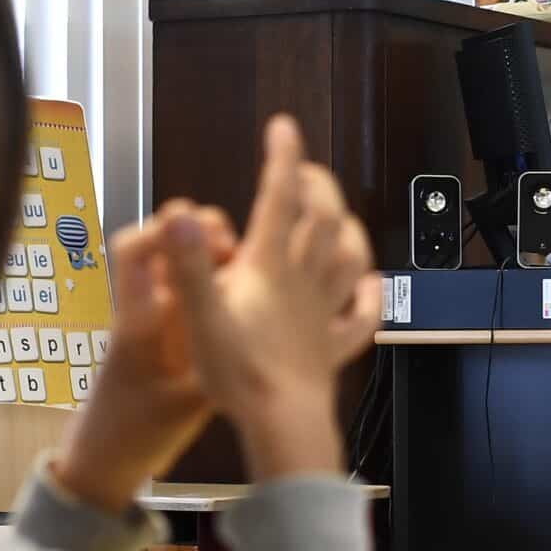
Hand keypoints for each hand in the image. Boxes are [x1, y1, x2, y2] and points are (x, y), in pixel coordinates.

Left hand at [52, 201, 236, 512]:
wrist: (103, 465)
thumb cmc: (133, 436)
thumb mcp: (186, 406)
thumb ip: (220, 371)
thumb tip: (264, 341)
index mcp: (138, 318)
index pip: (135, 249)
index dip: (167, 229)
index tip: (209, 238)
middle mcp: (147, 310)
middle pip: (167, 248)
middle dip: (204, 239)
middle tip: (242, 257)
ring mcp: (159, 324)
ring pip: (185, 271)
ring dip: (217, 266)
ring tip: (254, 279)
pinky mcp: (171, 340)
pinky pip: (195, 300)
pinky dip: (220, 293)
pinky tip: (251, 308)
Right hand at [166, 116, 382, 479]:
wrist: (282, 423)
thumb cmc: (239, 373)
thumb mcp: (199, 314)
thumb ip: (189, 262)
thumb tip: (180, 212)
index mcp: (269, 268)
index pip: (279, 198)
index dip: (282, 158)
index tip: (283, 127)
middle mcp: (303, 282)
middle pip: (323, 219)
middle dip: (317, 186)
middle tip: (304, 169)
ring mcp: (324, 313)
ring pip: (350, 259)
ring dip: (348, 229)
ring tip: (340, 216)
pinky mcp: (333, 347)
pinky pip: (362, 317)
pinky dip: (371, 296)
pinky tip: (371, 285)